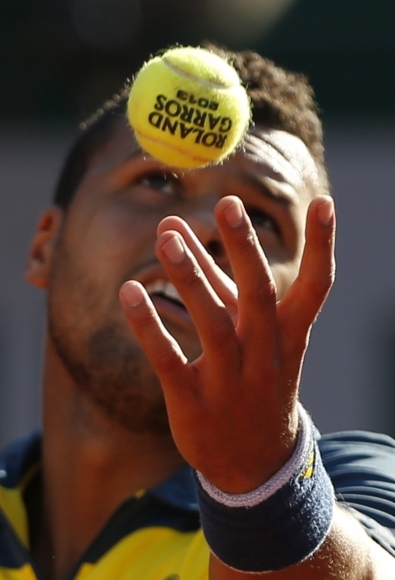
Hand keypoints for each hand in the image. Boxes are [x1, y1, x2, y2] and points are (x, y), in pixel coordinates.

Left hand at [119, 195, 334, 493]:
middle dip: (245, 249)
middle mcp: (265, 357)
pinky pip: (169, 361)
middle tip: (228, 204)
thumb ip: (218, 280)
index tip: (325, 203)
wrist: (255, 460)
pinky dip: (150, 327)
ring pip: (213, 325)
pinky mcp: (194, 404)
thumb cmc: (253, 378)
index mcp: (288, 336)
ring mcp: (231, 383)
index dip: (324, 247)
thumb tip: (182, 230)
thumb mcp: (250, 334)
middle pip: (259, 296)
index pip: (316, 288)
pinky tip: (130, 293)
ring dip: (191, 278)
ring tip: (166, 236)